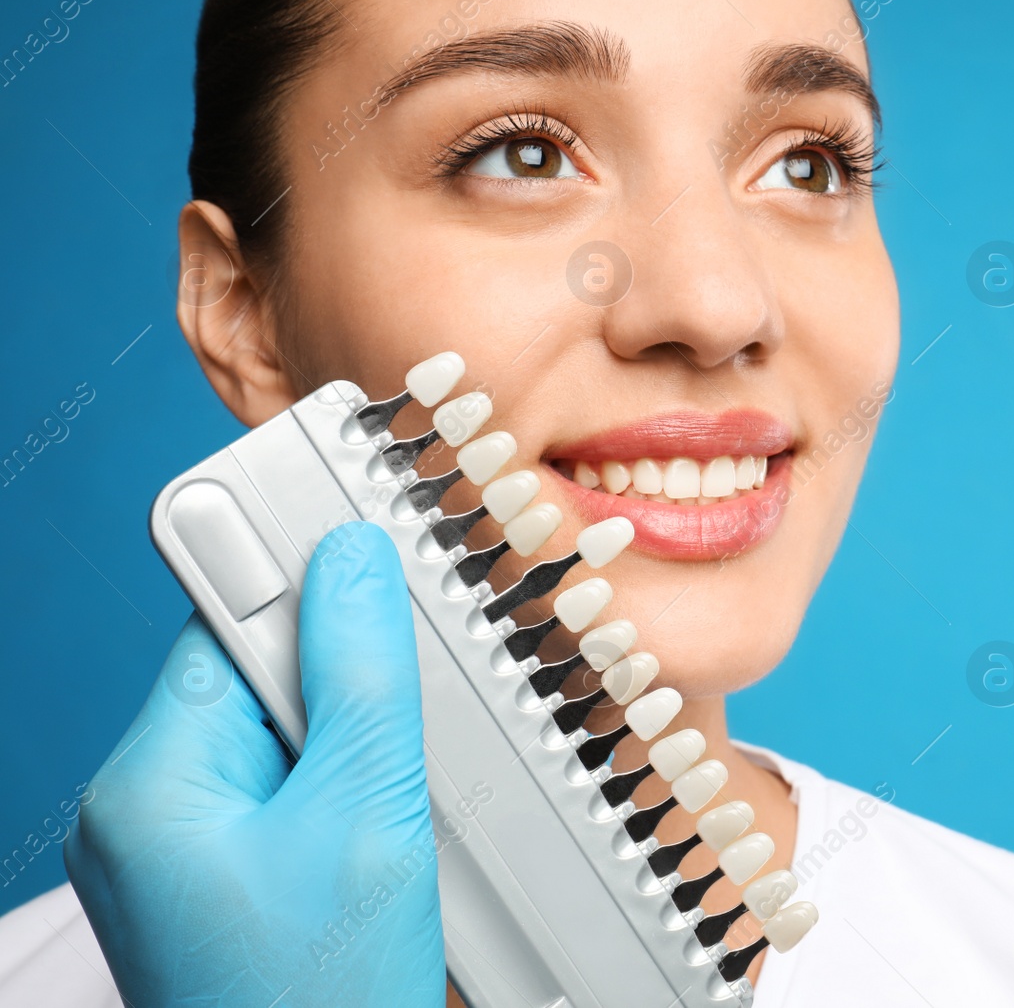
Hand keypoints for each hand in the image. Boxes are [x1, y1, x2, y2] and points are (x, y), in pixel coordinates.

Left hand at [66, 522, 445, 1006]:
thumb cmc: (322, 1003)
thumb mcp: (365, 821)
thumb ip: (362, 675)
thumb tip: (353, 558)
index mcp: (153, 785)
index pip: (227, 621)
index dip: (300, 562)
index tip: (355, 493)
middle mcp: (151, 813)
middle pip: (259, 675)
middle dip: (348, 663)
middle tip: (426, 666)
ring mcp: (187, 856)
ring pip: (283, 735)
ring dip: (361, 729)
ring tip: (416, 775)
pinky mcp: (231, 884)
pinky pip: (291, 791)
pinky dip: (353, 781)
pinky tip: (400, 813)